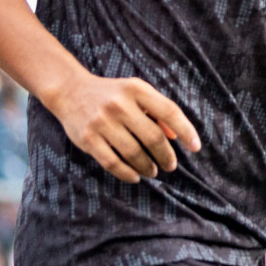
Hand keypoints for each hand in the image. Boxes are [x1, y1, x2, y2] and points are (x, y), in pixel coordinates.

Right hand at [51, 74, 201, 182]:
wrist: (70, 91)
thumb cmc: (112, 94)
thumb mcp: (136, 92)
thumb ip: (158, 110)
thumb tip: (177, 137)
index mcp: (136, 89)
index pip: (169, 111)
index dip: (186, 131)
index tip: (195, 147)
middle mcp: (119, 104)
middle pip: (153, 137)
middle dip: (166, 156)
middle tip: (171, 166)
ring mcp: (102, 122)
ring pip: (133, 153)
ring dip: (148, 166)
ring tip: (153, 171)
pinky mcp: (87, 138)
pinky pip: (112, 163)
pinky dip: (127, 173)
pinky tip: (135, 176)